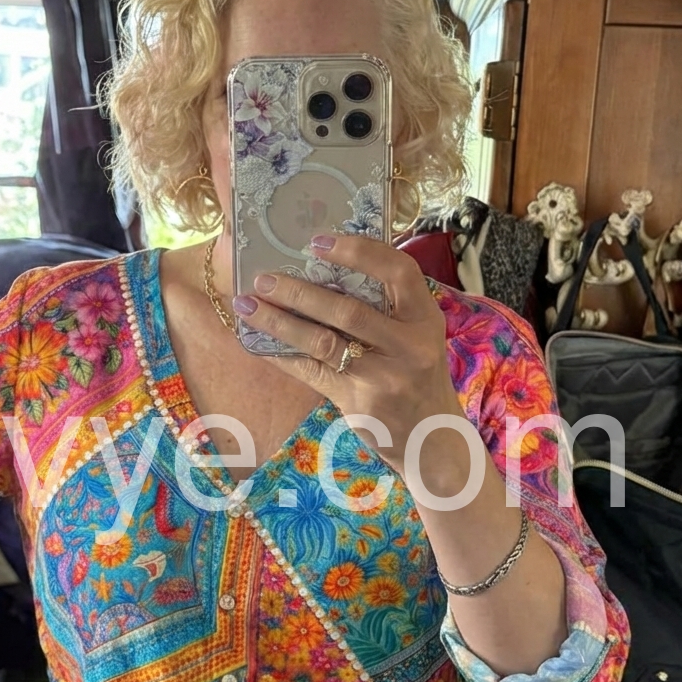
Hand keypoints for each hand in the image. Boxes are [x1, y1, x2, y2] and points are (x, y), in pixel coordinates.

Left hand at [232, 234, 462, 473]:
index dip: (359, 251)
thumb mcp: (416, 337)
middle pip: (347, 310)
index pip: (398, 271)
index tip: (318, 242)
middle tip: (263, 278)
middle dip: (299, 292)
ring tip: (248, 306)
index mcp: (425, 318)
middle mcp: (409, 346)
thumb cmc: (417, 377)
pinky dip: (282, 355)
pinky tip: (258, 343)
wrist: (433, 438)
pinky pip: (312, 372)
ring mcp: (384, 377)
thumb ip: (384, 308)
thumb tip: (321, 271)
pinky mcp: (360, 402)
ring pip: (323, 343)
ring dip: (280, 322)